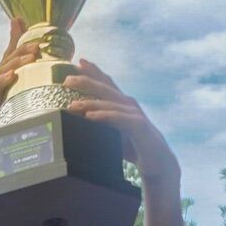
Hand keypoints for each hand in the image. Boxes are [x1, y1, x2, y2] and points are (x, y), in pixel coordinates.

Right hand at [0, 20, 40, 140]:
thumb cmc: (11, 123)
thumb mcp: (25, 100)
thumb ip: (33, 85)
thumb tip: (53, 76)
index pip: (8, 53)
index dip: (15, 36)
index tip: (19, 19)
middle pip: (7, 60)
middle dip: (22, 48)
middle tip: (38, 44)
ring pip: (1, 72)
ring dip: (17, 63)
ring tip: (31, 57)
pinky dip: (2, 82)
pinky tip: (12, 76)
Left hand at [64, 61, 179, 187]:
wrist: (158, 162)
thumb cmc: (134, 147)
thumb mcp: (113, 133)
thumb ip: (99, 125)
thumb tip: (76, 123)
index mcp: (122, 104)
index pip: (106, 84)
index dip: (93, 71)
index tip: (77, 62)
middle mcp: (128, 104)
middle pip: (105, 88)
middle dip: (86, 81)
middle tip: (67, 79)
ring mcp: (134, 114)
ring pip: (109, 104)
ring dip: (89, 103)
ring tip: (72, 105)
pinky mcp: (139, 126)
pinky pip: (118, 119)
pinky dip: (104, 116)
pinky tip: (90, 116)